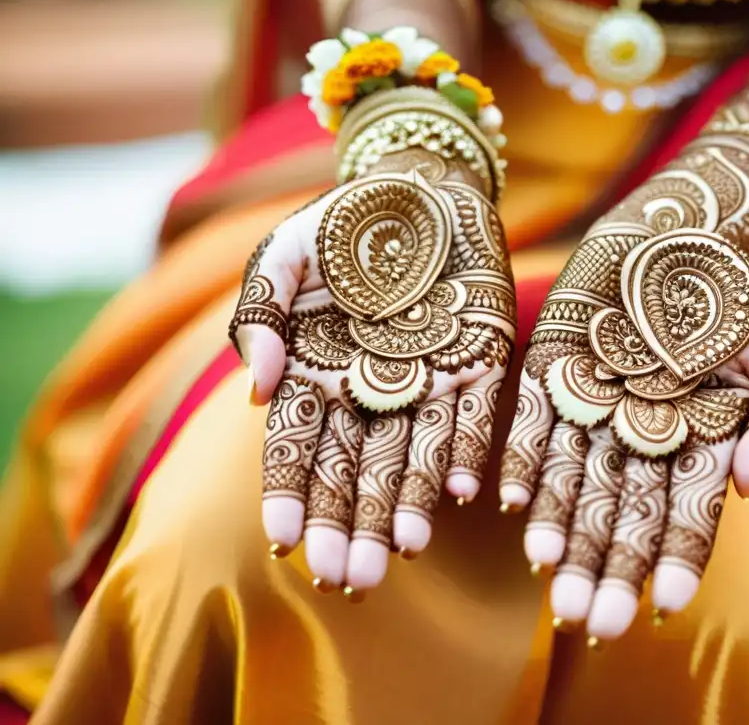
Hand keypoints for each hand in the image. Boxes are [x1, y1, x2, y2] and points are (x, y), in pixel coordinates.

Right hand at [231, 166, 515, 594]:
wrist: (421, 183)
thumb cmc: (343, 222)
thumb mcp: (283, 253)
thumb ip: (258, 315)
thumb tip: (256, 392)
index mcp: (315, 373)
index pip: (295, 447)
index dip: (290, 494)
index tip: (287, 540)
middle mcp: (368, 391)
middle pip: (355, 471)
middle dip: (350, 524)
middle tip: (349, 577)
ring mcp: (426, 382)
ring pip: (412, 456)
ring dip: (408, 505)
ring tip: (404, 552)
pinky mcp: (479, 364)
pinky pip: (473, 417)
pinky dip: (466, 453)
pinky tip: (461, 494)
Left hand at [500, 223, 748, 639]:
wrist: (676, 231)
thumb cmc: (736, 294)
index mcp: (697, 442)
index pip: (688, 514)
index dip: (676, 559)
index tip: (664, 608)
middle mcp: (639, 437)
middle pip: (623, 514)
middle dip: (609, 569)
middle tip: (592, 621)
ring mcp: (591, 407)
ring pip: (573, 482)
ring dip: (561, 532)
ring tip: (551, 581)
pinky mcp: (550, 373)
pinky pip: (531, 424)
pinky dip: (523, 461)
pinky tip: (514, 506)